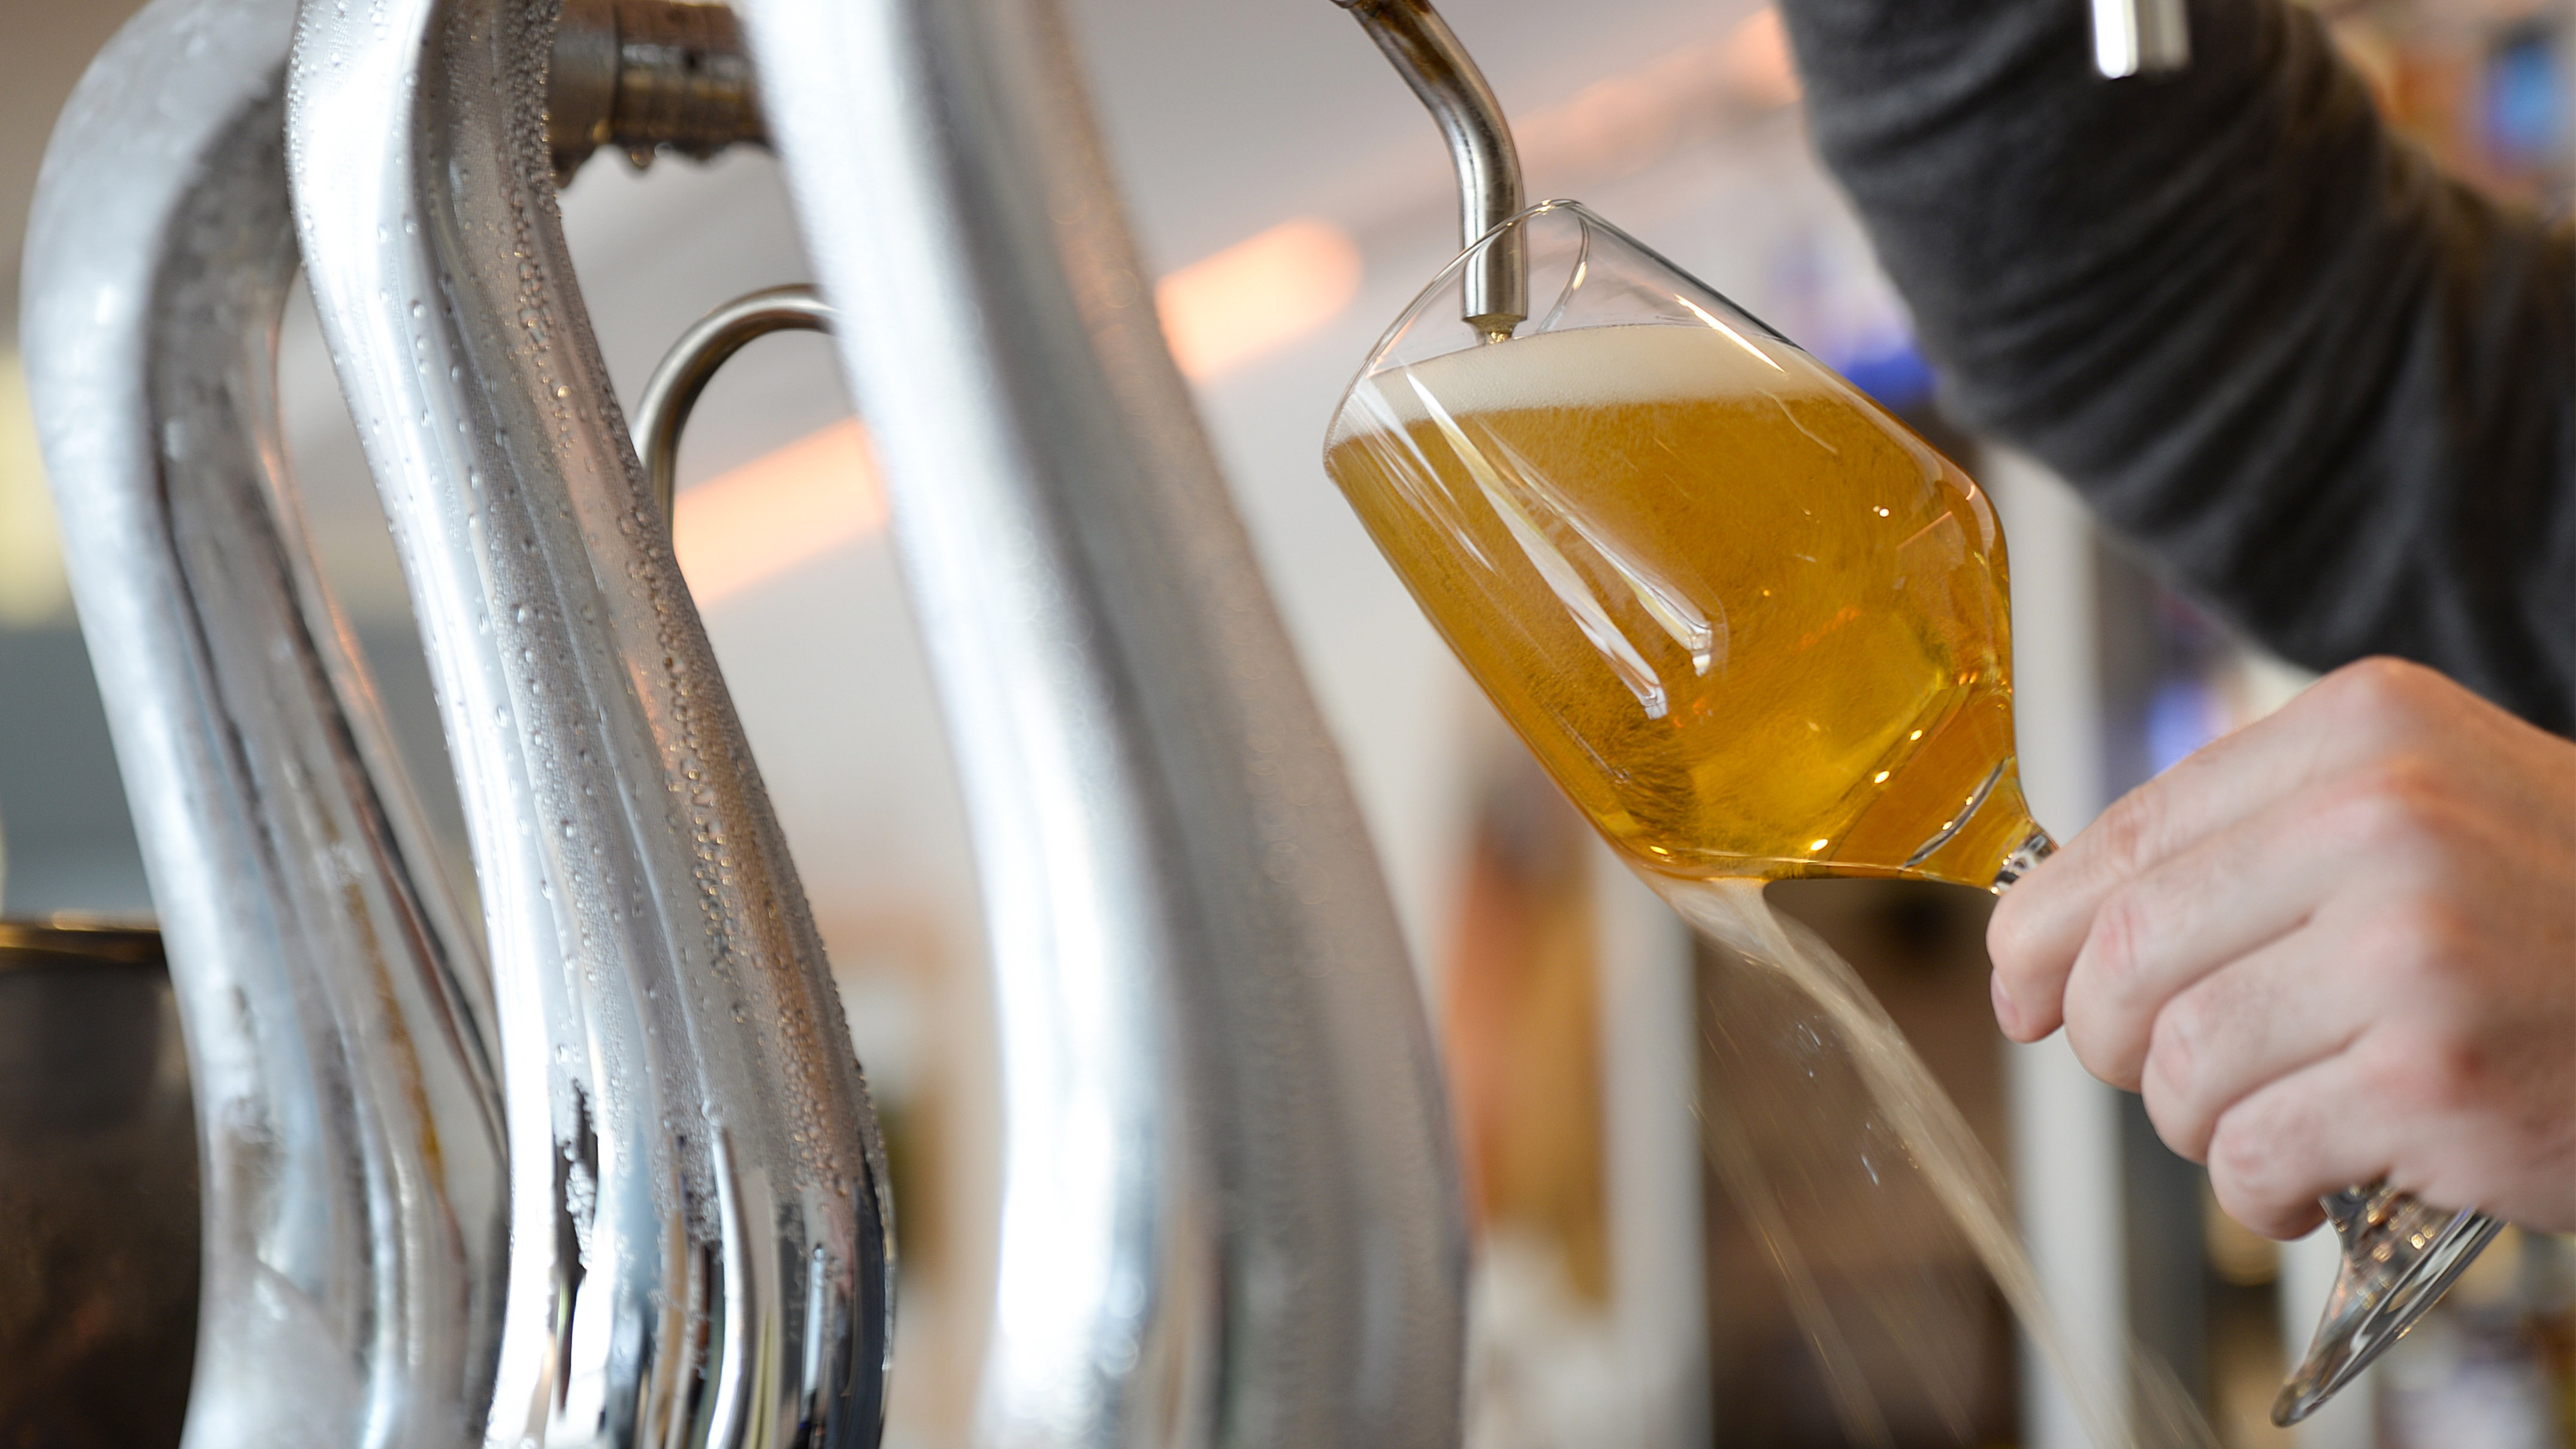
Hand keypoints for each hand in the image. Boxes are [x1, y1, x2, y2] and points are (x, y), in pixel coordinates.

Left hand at [1986, 657, 2575, 1237]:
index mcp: (2361, 730)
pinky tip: (2313, 1178)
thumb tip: (2051, 934)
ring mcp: (2411, 948)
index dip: (2044, 933)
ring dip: (2195, 1122)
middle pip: (2125, 955)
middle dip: (2108, 1038)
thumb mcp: (2423, 808)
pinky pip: (2256, 1152)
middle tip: (2155, 1073)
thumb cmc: (2560, 915)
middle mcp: (2379, 819)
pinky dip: (2262, 1186)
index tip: (2022, 987)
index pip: (2124, 837)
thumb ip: (2255, 841)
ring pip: (2180, 1064)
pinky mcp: (2437, 1075)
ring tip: (2264, 1123)